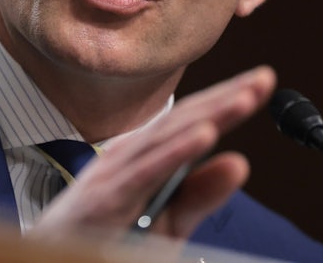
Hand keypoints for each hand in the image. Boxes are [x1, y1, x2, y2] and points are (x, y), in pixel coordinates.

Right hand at [29, 65, 276, 242]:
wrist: (56, 258)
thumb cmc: (108, 238)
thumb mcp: (166, 219)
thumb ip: (200, 193)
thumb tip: (240, 162)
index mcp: (142, 154)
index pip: (190, 120)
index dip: (226, 99)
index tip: (263, 82)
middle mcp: (128, 154)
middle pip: (184, 120)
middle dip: (226, 98)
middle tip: (266, 79)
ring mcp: (115, 172)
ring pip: (169, 138)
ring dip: (209, 115)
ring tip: (245, 98)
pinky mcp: (108, 198)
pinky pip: (148, 171)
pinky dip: (177, 151)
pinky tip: (205, 135)